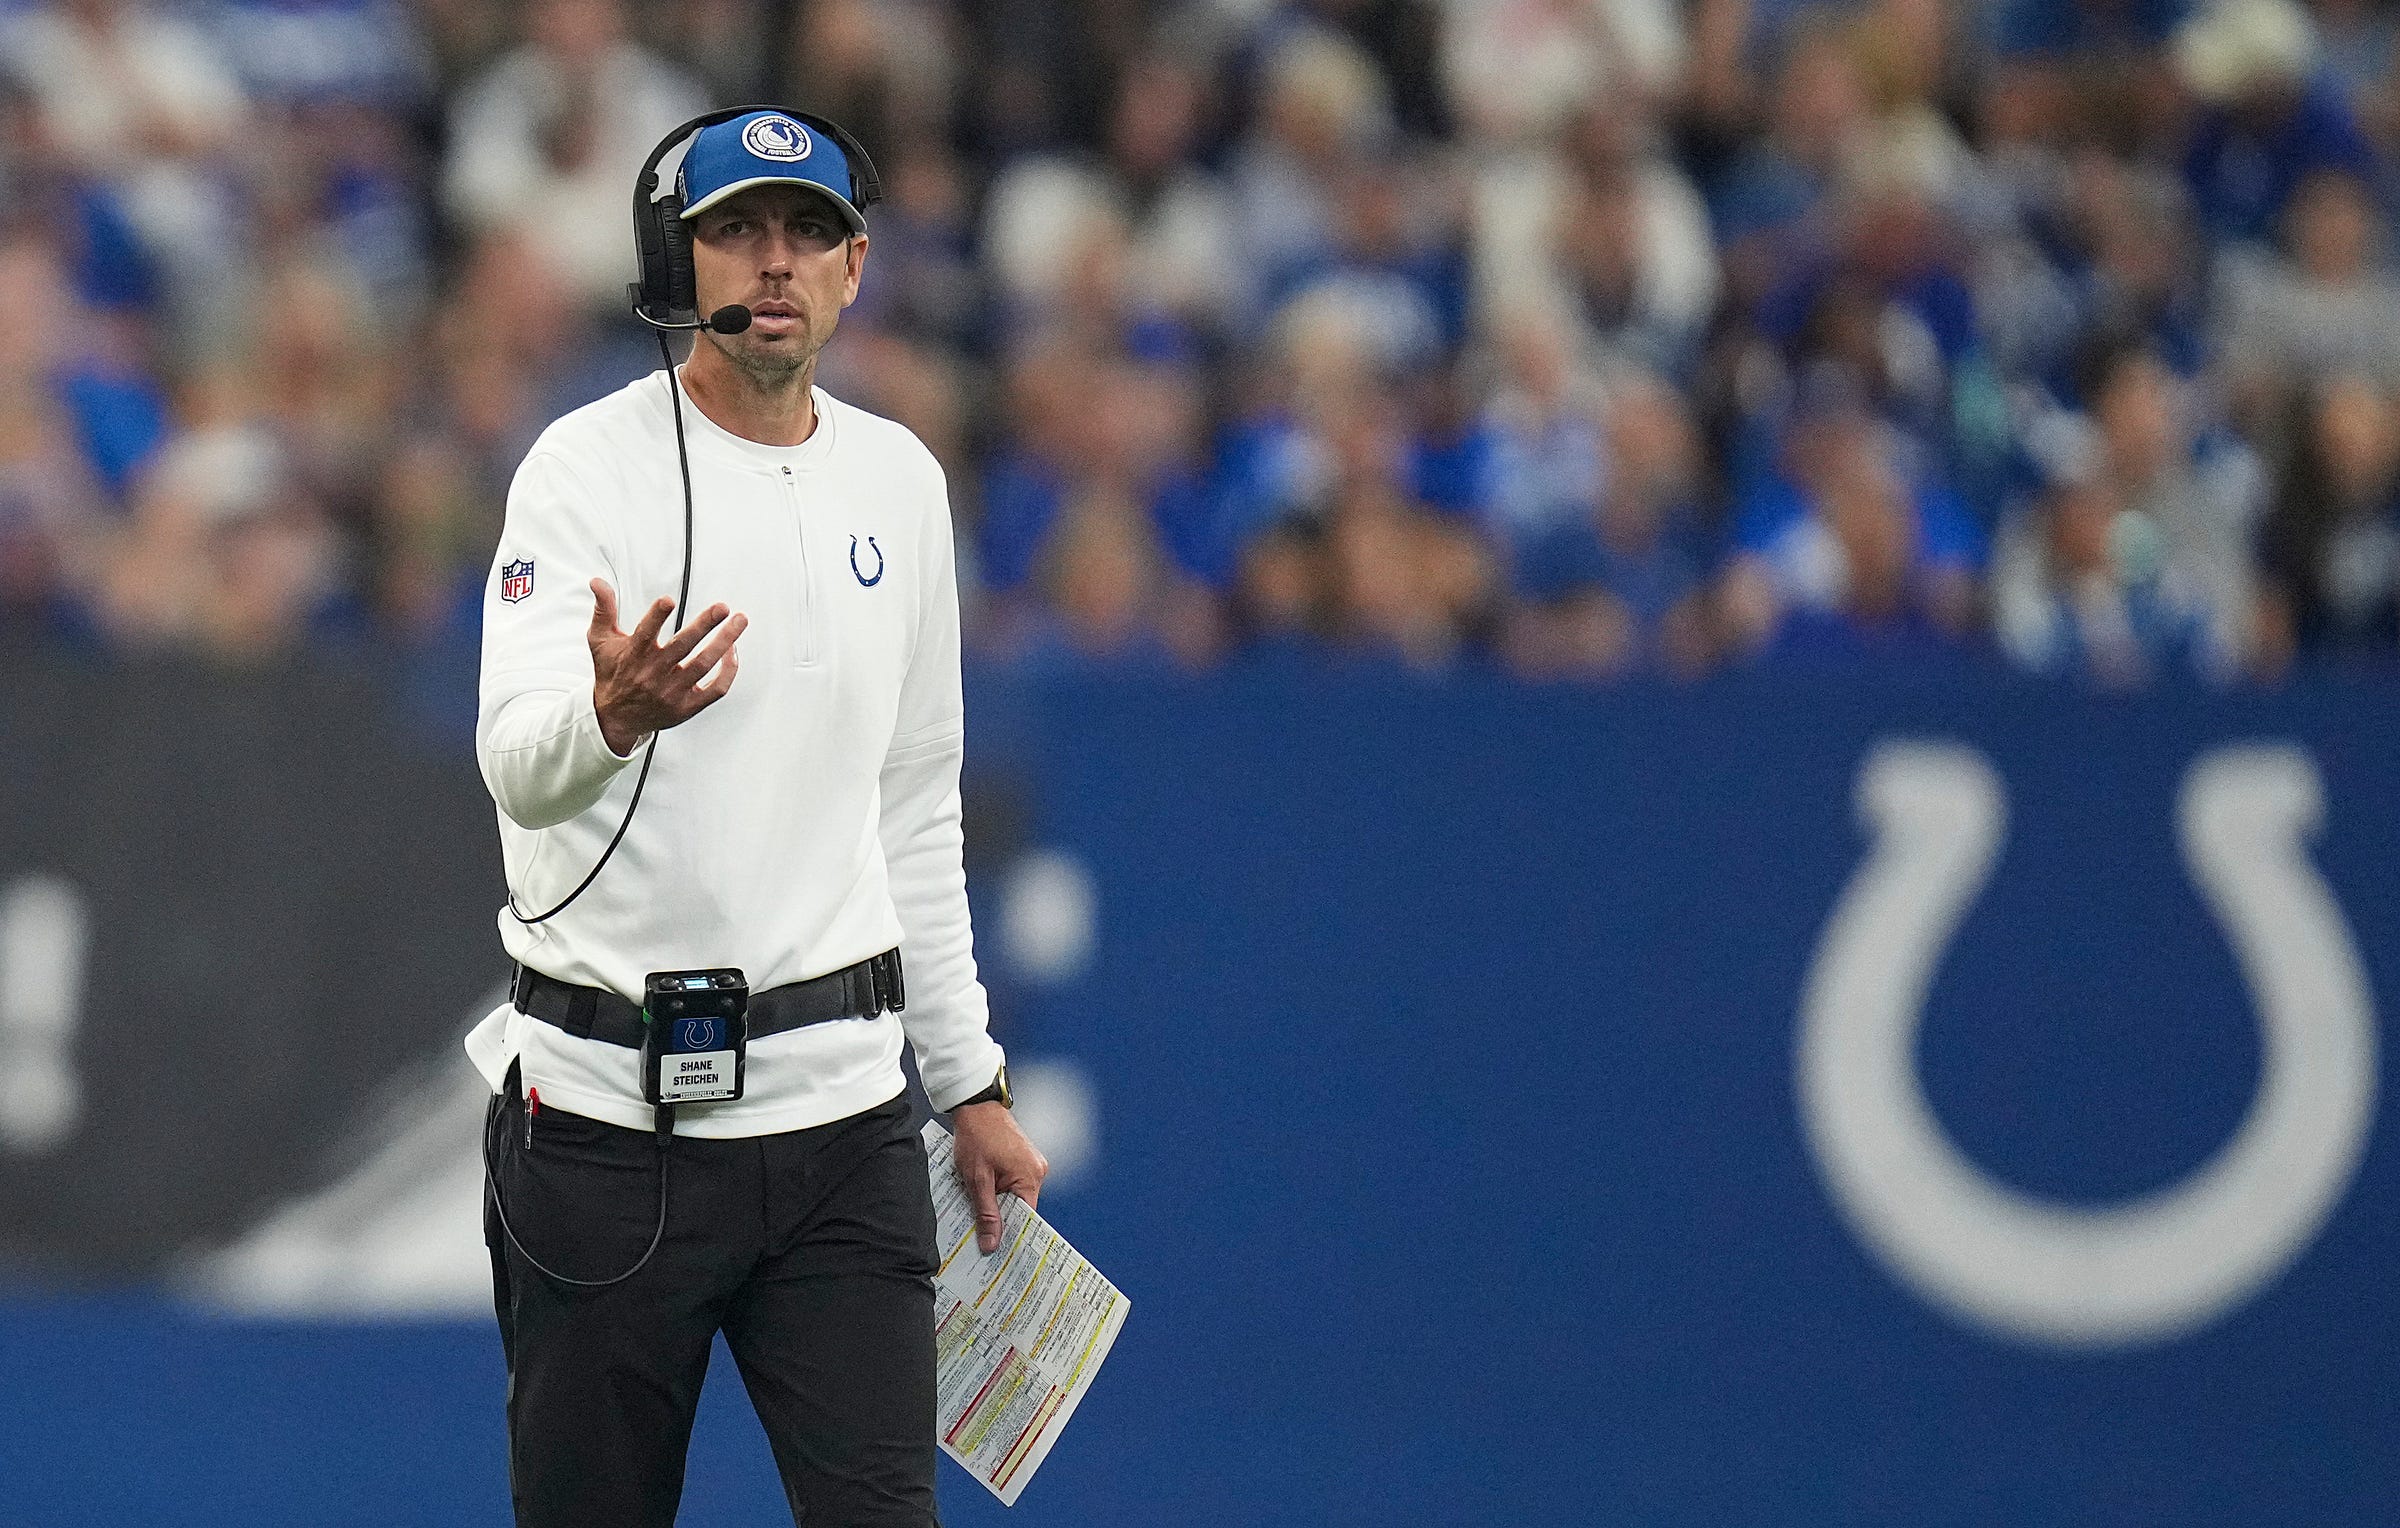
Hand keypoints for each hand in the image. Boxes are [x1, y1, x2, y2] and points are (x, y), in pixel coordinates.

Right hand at [588, 578, 746, 754]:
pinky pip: (715, 689)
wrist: (615, 718)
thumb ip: (603, 610)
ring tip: (739, 621)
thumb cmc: (611, 673)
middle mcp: (653, 674)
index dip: (656, 617)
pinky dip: (728, 671)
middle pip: (682, 647)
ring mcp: (672, 692)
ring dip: (724, 642)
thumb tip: (597, 581)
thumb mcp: (600, 641)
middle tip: (722, 607)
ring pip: (704, 665)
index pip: (645, 634)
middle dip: (704, 625)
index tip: (669, 600)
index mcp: (633, 656)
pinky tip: (733, 650)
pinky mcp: (687, 706)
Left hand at [952, 1101, 1047, 1254]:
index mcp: (1030, 1177)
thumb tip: (992, 1243)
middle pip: (1020, 1209)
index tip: (997, 1251)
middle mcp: (1037, 1171)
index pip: (1025, 1218)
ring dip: (997, 1204)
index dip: (1010, 1234)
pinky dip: (999, 1191)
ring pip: (1015, 1197)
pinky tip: (982, 1193)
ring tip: (978, 1210)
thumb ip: (986, 1213)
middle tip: (980, 1236)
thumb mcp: (977, 1180)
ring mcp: (1032, 1165)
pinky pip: (1013, 1184)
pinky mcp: (1023, 1160)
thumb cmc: (977, 1136)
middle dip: (1000, 1220)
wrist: (976, 1108)